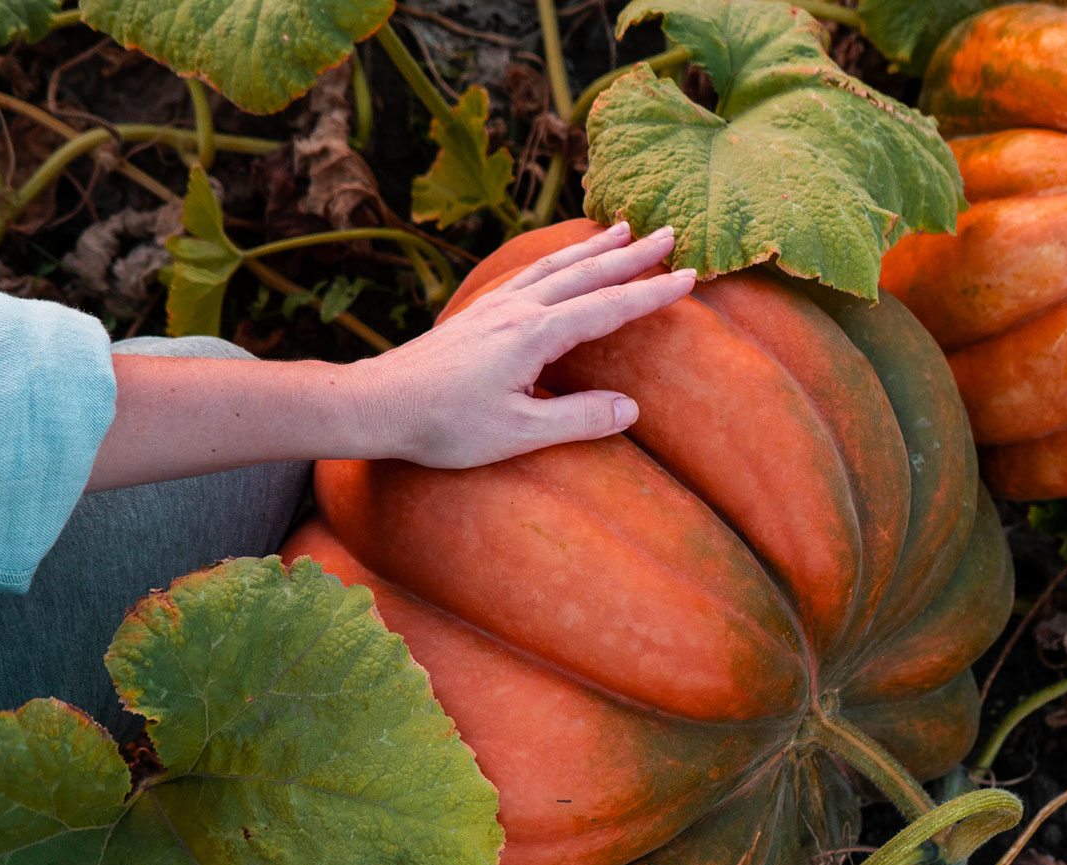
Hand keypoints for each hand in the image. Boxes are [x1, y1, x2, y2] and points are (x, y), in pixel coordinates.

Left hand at [353, 221, 694, 468]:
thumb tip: (631, 410)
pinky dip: (557, 259)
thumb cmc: (444, 425)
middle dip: (632, 254)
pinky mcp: (477, 313)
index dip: (651, 293)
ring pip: (556, 266)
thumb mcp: (517, 433)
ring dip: (594, 247)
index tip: (689, 276)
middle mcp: (517, 309)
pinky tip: (561, 259)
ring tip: (623, 228)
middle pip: (586, 273)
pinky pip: (529, 273)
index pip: (608, 307)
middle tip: (670, 233)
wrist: (377, 404)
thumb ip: (577, 419)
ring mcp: (495, 306)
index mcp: (535, 334)